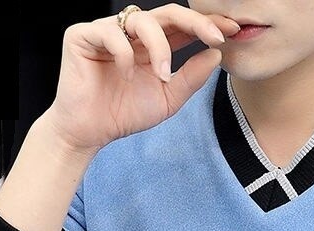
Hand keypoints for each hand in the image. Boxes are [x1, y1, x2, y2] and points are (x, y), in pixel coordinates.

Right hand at [43, 3, 240, 154]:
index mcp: (151, 45)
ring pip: (142, 20)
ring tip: (162, 75)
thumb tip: (216, 55)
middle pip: (167, 13)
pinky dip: (124, 54)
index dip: (206, 24)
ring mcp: (107, 30)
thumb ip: (190, 78)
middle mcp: (130, 33)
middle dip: (195, 22)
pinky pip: (111, 33)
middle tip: (215, 37)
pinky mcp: (82, 36)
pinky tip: (126, 75)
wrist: (90, 133)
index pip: (181, 26)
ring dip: (160, 47)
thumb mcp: (167, 98)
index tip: (231, 31)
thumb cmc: (123, 114)